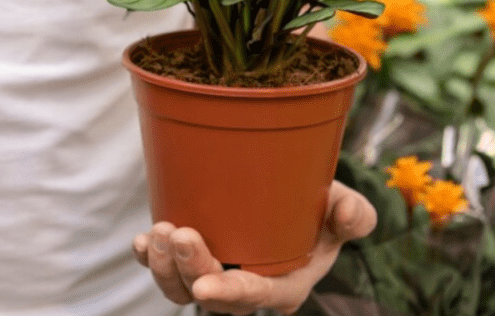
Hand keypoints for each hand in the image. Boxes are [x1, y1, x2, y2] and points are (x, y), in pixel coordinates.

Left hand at [132, 180, 375, 314]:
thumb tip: (350, 216)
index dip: (230, 294)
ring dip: (163, 266)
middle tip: (178, 235)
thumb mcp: (344, 207)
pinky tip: (141, 242)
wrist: (294, 199)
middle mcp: (245, 285)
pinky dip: (147, 259)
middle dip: (189, 270)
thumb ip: (353, 213)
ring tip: (158, 231)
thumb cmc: (320, 208)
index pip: (256, 296)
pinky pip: (163, 269)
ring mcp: (215, 273)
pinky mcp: (191, 258)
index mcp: (284, 283)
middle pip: (212, 295)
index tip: (205, 286)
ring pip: (181, 288)